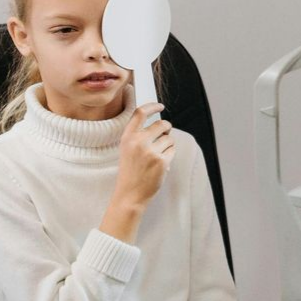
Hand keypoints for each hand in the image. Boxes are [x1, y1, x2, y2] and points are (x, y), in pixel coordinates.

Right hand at [101, 105, 174, 241]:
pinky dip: (170, 155)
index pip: (140, 113)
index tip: (160, 105)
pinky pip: (173, 149)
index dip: (152, 106)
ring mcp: (150, 151)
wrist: (130, 194)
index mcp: (127, 137)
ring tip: (157, 156)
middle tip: (165, 134)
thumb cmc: (130, 172)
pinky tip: (161, 164)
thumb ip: (138, 135)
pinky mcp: (161, 161)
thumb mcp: (127, 150)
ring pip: (169, 138)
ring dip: (168, 145)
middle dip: (166, 128)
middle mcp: (138, 142)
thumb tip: (161, 123)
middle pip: (161, 124)